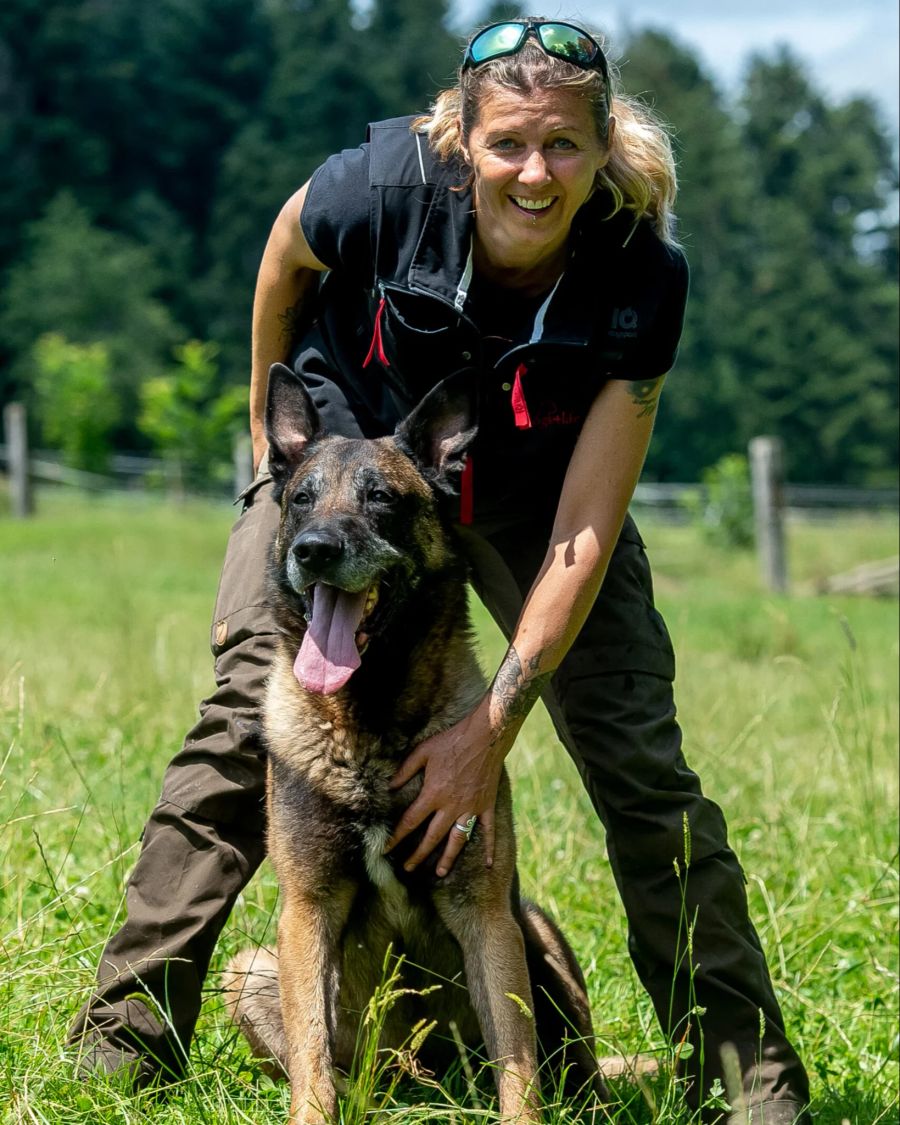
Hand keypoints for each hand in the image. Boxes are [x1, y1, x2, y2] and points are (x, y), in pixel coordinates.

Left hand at [385, 704, 507, 877]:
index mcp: (433, 794)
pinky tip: (488, 864)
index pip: (410, 821)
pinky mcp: (486, 806)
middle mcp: (451, 806)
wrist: (485, 736)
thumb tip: (389, 787)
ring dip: (448, 858)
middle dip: (419, 855)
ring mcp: (471, 808)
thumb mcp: (423, 751)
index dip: (396, 837)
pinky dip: (489, 848)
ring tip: (440, 872)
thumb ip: (405, 770)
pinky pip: (488, 831)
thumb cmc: (451, 741)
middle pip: (432, 838)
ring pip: (458, 840)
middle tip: (408, 869)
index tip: (386, 849)